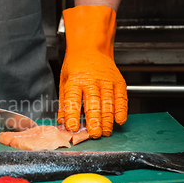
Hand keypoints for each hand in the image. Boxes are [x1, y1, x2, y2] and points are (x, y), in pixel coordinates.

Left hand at [58, 5, 126, 137]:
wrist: (91, 47)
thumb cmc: (76, 66)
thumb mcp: (64, 81)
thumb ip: (64, 103)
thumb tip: (62, 123)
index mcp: (75, 80)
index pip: (73, 100)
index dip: (72, 115)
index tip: (73, 128)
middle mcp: (92, 80)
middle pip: (93, 103)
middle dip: (94, 121)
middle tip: (93, 135)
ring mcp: (107, 81)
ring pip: (108, 103)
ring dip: (108, 120)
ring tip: (105, 132)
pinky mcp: (118, 82)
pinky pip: (121, 98)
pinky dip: (122, 110)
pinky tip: (120, 120)